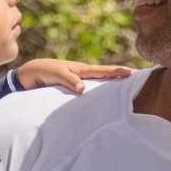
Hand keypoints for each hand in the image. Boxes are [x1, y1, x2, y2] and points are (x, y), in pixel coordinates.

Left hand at [17, 58, 132, 93]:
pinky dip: (101, 94)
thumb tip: (84, 89)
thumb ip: (69, 80)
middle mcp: (84, 76)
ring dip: (113, 87)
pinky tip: (107, 100)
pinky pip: (91, 93)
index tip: (133, 73)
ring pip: (100, 85)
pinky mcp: (75, 91)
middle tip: (139, 78)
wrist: (31, 75)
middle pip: (106, 77)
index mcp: (82, 70)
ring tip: (128, 91)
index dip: (118, 72)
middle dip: (121, 78)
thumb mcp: (56, 74)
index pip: (104, 71)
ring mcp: (81, 83)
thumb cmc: (44, 72)